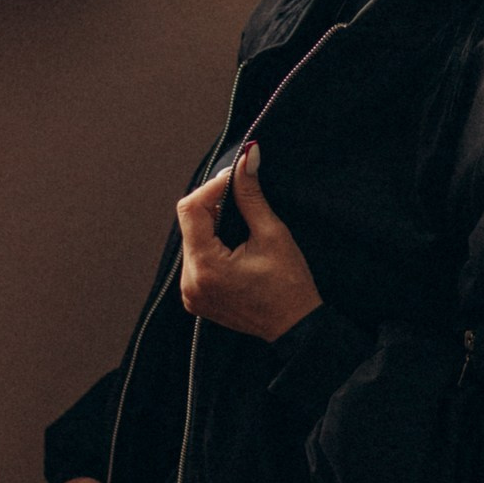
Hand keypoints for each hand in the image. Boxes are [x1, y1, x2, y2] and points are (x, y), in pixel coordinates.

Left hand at [177, 143, 321, 341]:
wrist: (295, 326)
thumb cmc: (289, 285)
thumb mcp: (272, 234)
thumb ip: (251, 194)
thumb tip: (247, 156)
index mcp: (205, 267)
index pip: (190, 209)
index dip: (212, 187)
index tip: (236, 177)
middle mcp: (190, 281)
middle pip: (189, 222)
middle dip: (213, 203)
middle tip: (241, 194)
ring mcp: (190, 292)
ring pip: (191, 238)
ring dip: (212, 223)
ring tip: (240, 221)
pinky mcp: (195, 296)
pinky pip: (195, 257)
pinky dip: (211, 243)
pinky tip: (233, 243)